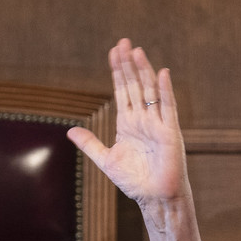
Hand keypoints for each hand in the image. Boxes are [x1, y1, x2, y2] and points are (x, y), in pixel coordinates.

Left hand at [67, 38, 205, 240]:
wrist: (154, 198)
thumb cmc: (135, 181)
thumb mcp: (106, 160)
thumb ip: (90, 144)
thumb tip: (71, 130)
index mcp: (128, 123)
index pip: (122, 91)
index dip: (117, 71)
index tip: (113, 52)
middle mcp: (143, 119)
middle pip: (135, 85)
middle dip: (128, 64)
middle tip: (123, 42)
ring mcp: (157, 123)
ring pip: (149, 91)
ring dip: (143, 71)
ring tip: (137, 51)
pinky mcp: (170, 132)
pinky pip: (168, 107)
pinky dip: (165, 90)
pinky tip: (162, 73)